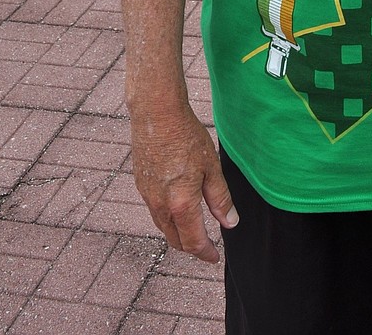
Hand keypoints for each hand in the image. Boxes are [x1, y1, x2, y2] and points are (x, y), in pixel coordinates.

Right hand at [130, 104, 238, 261]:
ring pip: (163, 226)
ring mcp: (147, 195)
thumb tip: (230, 223)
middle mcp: (160, 205)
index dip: (206, 253)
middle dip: (191, 247)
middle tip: (206, 247)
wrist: (156, 114)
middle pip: (175, 239)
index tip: (215, 257)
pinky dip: (167, 218)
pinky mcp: (141, 184)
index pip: (193, 241)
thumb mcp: (212, 167)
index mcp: (181, 204)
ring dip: (178, 233)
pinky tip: (176, 207)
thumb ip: (220, 198)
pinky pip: (154, 211)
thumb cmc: (187, 136)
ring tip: (193, 229)